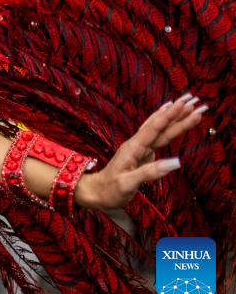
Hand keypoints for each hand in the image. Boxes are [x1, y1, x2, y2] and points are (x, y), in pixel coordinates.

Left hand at [76, 95, 206, 210]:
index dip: (169, 116)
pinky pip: (158, 136)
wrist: (98, 191)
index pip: (154, 128)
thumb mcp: (128, 183)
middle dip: (178, 114)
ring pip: (161, 130)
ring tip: (190, 106)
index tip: (184, 105)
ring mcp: (141, 148)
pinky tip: (168, 116)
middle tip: (196, 102)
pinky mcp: (144, 153)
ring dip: (175, 118)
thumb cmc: (110, 189)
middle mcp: (138, 144)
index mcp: (134, 148)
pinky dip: (165, 125)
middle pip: (161, 126)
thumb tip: (176, 162)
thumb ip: (150, 172)